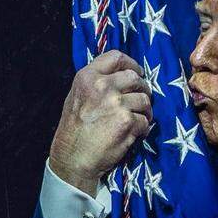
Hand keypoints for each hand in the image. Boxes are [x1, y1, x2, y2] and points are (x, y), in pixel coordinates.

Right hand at [48, 52, 152, 192]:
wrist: (73, 159)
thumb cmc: (74, 130)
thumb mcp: (76, 96)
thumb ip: (96, 81)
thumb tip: (122, 74)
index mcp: (88, 77)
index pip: (116, 57)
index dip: (131, 64)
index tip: (137, 72)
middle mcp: (102, 86)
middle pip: (135, 77)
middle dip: (142, 88)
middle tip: (141, 100)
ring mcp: (116, 103)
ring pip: (144, 99)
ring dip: (145, 110)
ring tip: (138, 119)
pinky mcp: (127, 122)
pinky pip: (145, 120)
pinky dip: (143, 128)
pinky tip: (135, 133)